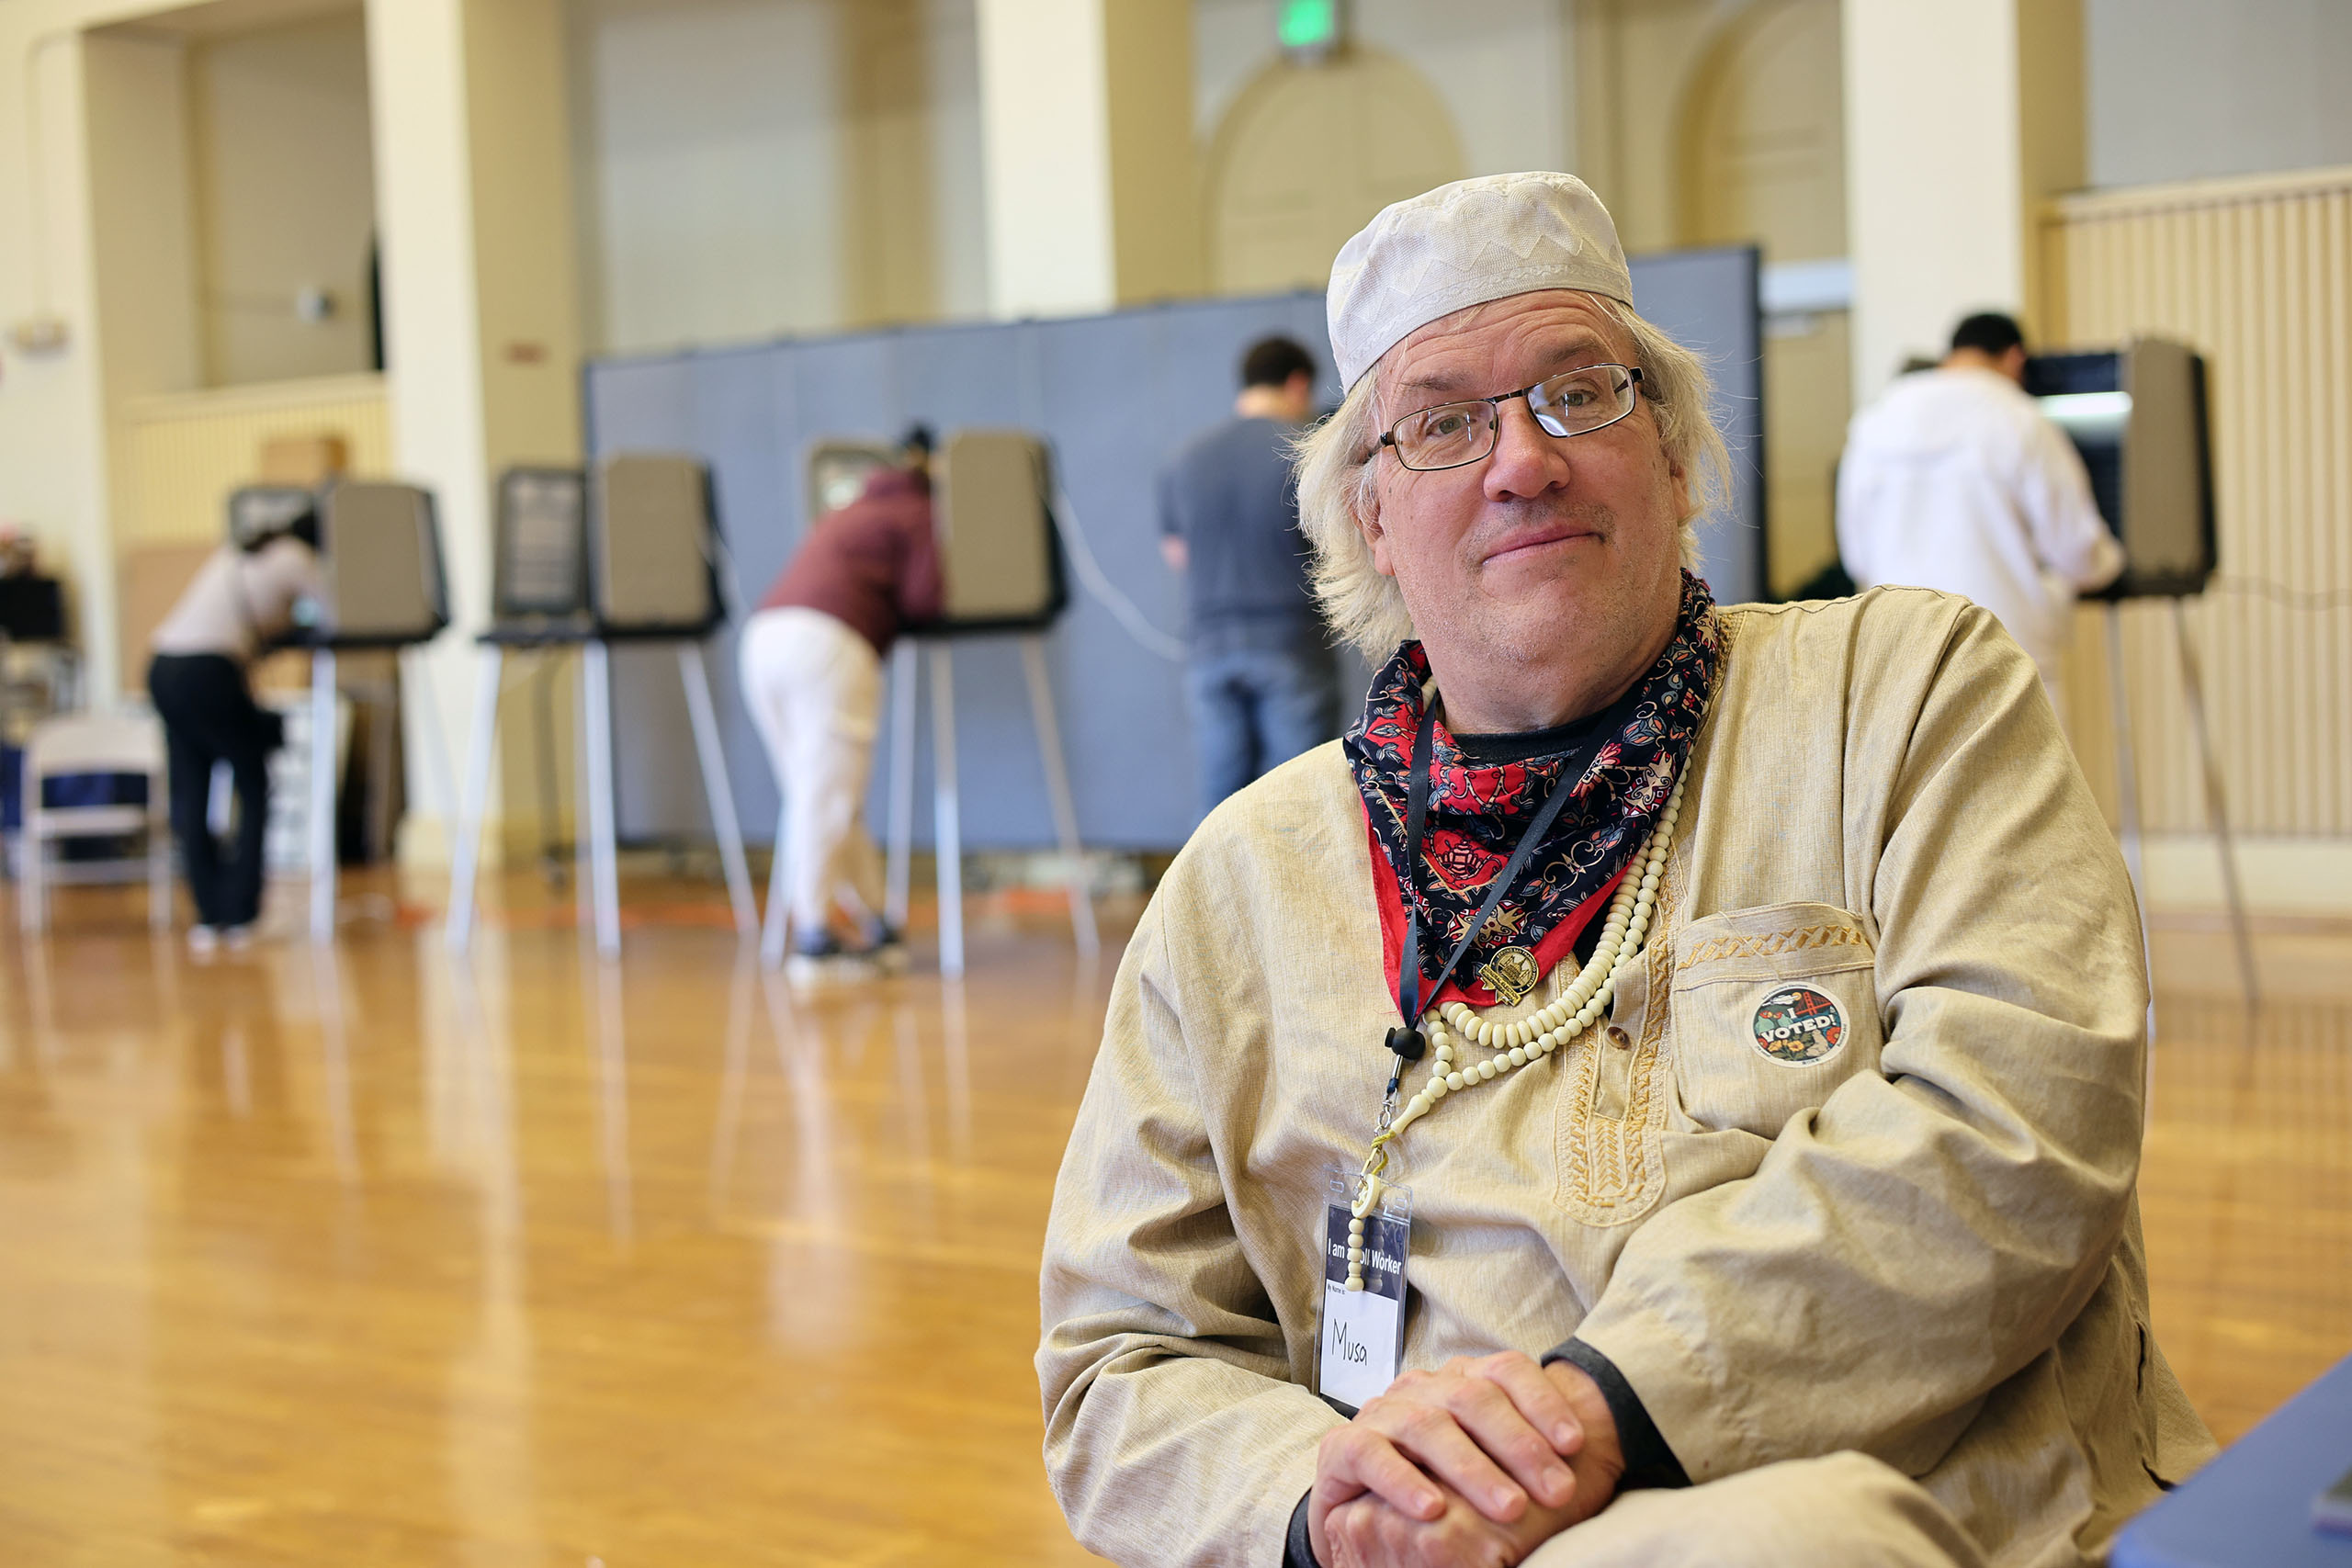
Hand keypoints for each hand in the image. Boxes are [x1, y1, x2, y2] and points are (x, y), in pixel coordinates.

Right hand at [1310, 1357, 1624, 1567]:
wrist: (1363, 1512)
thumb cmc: (1445, 1488)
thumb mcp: (1492, 1465)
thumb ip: (1526, 1454)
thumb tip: (1590, 1455)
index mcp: (1461, 1381)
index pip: (1507, 1370)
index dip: (1543, 1401)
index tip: (1575, 1444)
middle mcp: (1422, 1389)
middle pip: (1474, 1398)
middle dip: (1520, 1446)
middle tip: (1556, 1491)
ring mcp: (1382, 1414)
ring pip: (1427, 1427)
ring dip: (1472, 1469)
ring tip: (1509, 1507)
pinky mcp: (1343, 1448)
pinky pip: (1372, 1456)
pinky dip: (1403, 1482)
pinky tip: (1433, 1509)